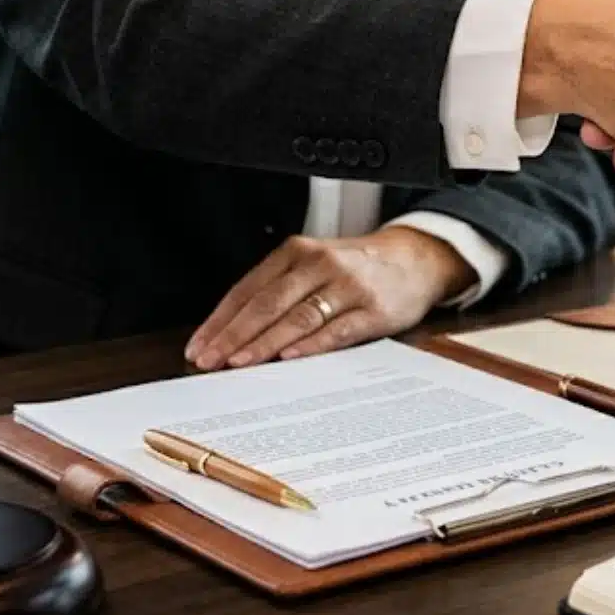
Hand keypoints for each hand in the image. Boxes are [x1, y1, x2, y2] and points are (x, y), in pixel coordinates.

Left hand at [184, 227, 474, 369]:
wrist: (414, 260)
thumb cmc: (355, 270)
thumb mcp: (314, 266)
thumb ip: (278, 291)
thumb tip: (231, 334)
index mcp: (297, 252)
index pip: (248, 289)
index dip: (220, 320)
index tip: (199, 346)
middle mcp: (320, 264)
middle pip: (268, 303)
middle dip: (234, 335)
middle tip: (209, 360)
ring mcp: (347, 286)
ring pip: (298, 316)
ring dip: (265, 342)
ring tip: (239, 363)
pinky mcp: (373, 309)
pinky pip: (337, 329)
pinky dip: (311, 344)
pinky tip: (290, 357)